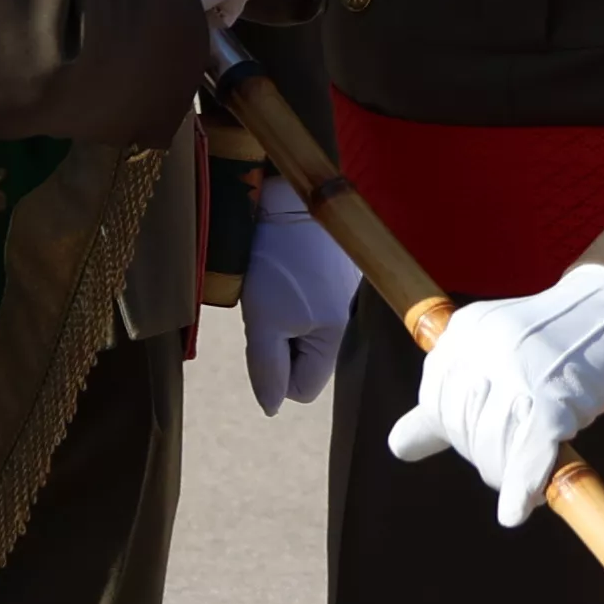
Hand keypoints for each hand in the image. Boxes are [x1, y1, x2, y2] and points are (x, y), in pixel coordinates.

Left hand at [240, 177, 360, 415]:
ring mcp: (338, 292)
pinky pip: (306, 301)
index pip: (301, 389)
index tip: (262, 338)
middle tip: (263, 309)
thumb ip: (268, 368)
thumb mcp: (264, 319)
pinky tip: (277, 267)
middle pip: (302, 359)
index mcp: (332, 336)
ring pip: (301, 329)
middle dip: (278, 343)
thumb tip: (271, 407)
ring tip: (268, 284)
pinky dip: (288, 291)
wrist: (292, 195)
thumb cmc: (277, 258)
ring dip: (280, 316)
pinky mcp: (331, 269)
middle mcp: (342, 318)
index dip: (275, 374)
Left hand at [387, 263, 603, 526]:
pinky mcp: (555, 394)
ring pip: (492, 446)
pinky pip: (528, 451)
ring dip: (508, 473)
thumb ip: (446, 397)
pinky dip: (522, 486)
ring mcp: (518, 369)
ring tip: (530, 472)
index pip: (434, 403)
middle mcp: (484, 346)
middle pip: (462, 428)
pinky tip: (516, 513)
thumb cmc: (553, 340)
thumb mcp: (491, 351)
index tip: (483, 439)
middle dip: (485, 455)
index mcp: (464, 331)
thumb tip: (397, 446)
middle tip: (516, 460)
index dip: (456, 433)